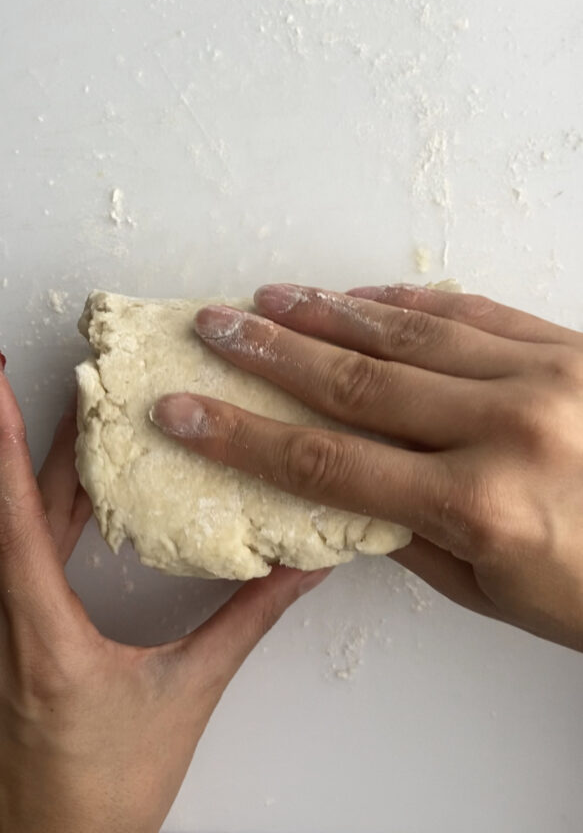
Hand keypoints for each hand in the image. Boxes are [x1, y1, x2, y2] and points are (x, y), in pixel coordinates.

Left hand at [0, 364, 327, 832]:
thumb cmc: (102, 795)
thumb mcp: (185, 698)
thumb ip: (245, 624)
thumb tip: (297, 569)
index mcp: (41, 629)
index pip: (16, 515)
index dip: (3, 443)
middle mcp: (11, 620)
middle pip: (16, 506)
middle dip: (19, 434)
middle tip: (38, 373)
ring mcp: (8, 628)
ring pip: (18, 526)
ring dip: (35, 466)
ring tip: (66, 411)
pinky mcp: (20, 637)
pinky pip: (26, 552)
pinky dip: (47, 507)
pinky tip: (74, 488)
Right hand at [152, 282, 582, 652]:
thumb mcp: (496, 592)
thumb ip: (410, 535)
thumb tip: (339, 490)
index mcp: (480, 504)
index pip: (327, 463)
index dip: (243, 436)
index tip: (185, 410)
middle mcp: (506, 428)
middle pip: (355, 380)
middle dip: (270, 353)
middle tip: (213, 328)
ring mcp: (542, 375)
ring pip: (409, 331)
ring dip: (329, 312)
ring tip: (270, 300)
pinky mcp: (569, 345)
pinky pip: (472, 310)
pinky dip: (408, 300)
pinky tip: (362, 295)